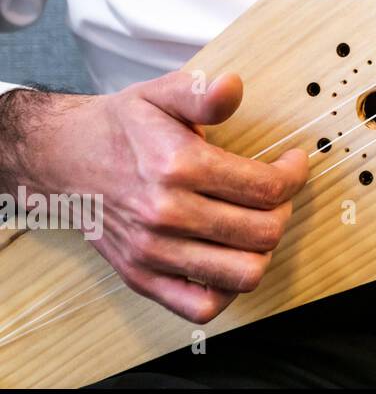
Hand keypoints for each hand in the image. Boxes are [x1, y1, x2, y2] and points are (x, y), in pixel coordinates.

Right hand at [1, 72, 307, 322]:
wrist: (63, 158)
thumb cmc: (122, 126)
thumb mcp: (161, 93)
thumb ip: (201, 93)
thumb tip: (232, 86)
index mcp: (177, 165)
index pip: (265, 188)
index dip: (293, 176)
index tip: (292, 164)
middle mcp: (165, 213)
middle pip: (262, 232)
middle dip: (283, 210)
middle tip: (276, 193)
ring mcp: (152, 251)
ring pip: (242, 273)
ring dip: (263, 250)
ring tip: (256, 224)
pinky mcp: (140, 277)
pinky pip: (201, 307)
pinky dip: (227, 290)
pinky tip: (229, 257)